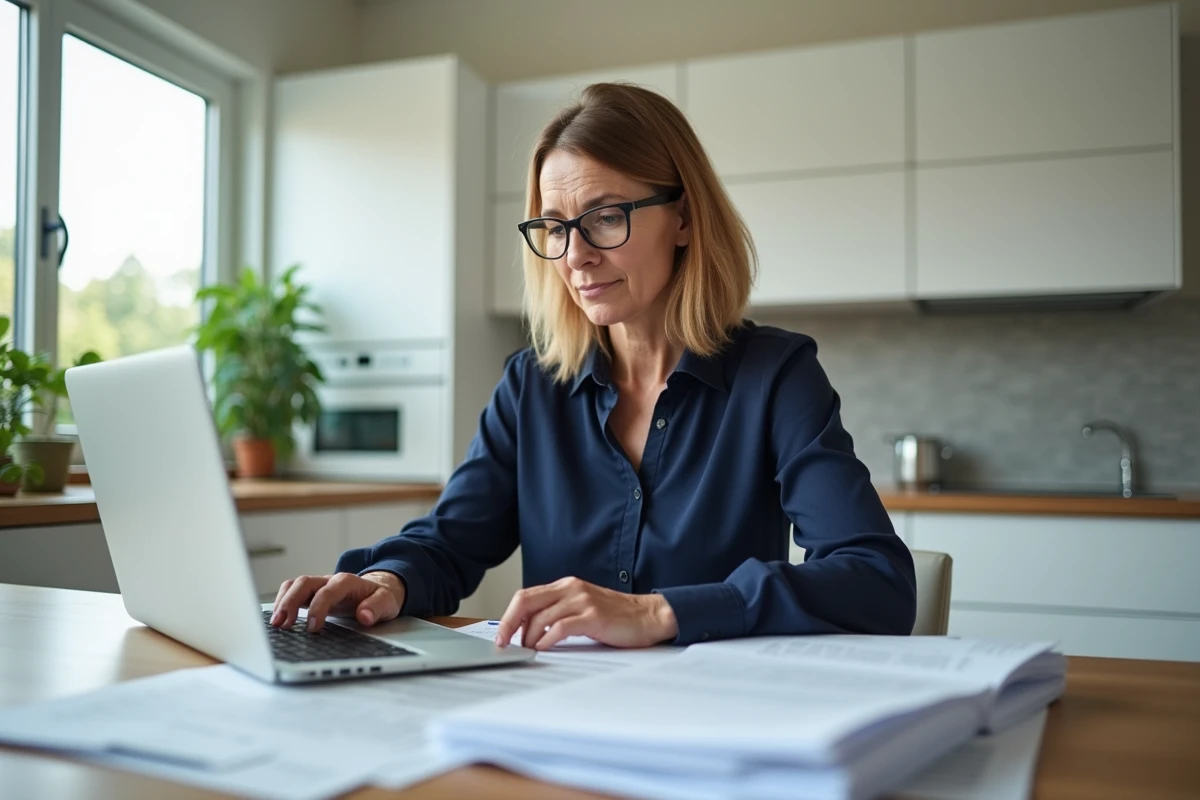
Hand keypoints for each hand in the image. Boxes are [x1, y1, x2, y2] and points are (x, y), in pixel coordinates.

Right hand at [270, 571, 405, 631]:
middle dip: (291, 602)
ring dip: (283, 602)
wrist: (379, 590)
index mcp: (348, 582)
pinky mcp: (312, 593)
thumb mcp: (387, 603)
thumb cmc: (381, 597)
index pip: (328, 590)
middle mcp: (330, 580)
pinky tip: (278, 619)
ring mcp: (319, 586)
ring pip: (295, 585)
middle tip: (283, 624)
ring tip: (275, 623)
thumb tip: (364, 616)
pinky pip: (292, 591)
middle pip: (305, 583)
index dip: (318, 607)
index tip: (313, 628)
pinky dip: (282, 602)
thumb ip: (376, 608)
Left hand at [494, 576, 677, 650]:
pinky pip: (560, 626)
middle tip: (504, 643)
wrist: (649, 616)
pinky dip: (546, 639)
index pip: (526, 596)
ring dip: (528, 637)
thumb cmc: (616, 617)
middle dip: (509, 623)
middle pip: (526, 601)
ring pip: (540, 616)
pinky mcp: (593, 616)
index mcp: (566, 586)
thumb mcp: (582, 608)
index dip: (509, 616)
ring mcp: (582, 601)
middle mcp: (571, 589)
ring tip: (528, 650)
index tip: (501, 635)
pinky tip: (544, 648)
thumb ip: (558, 613)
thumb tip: (529, 631)